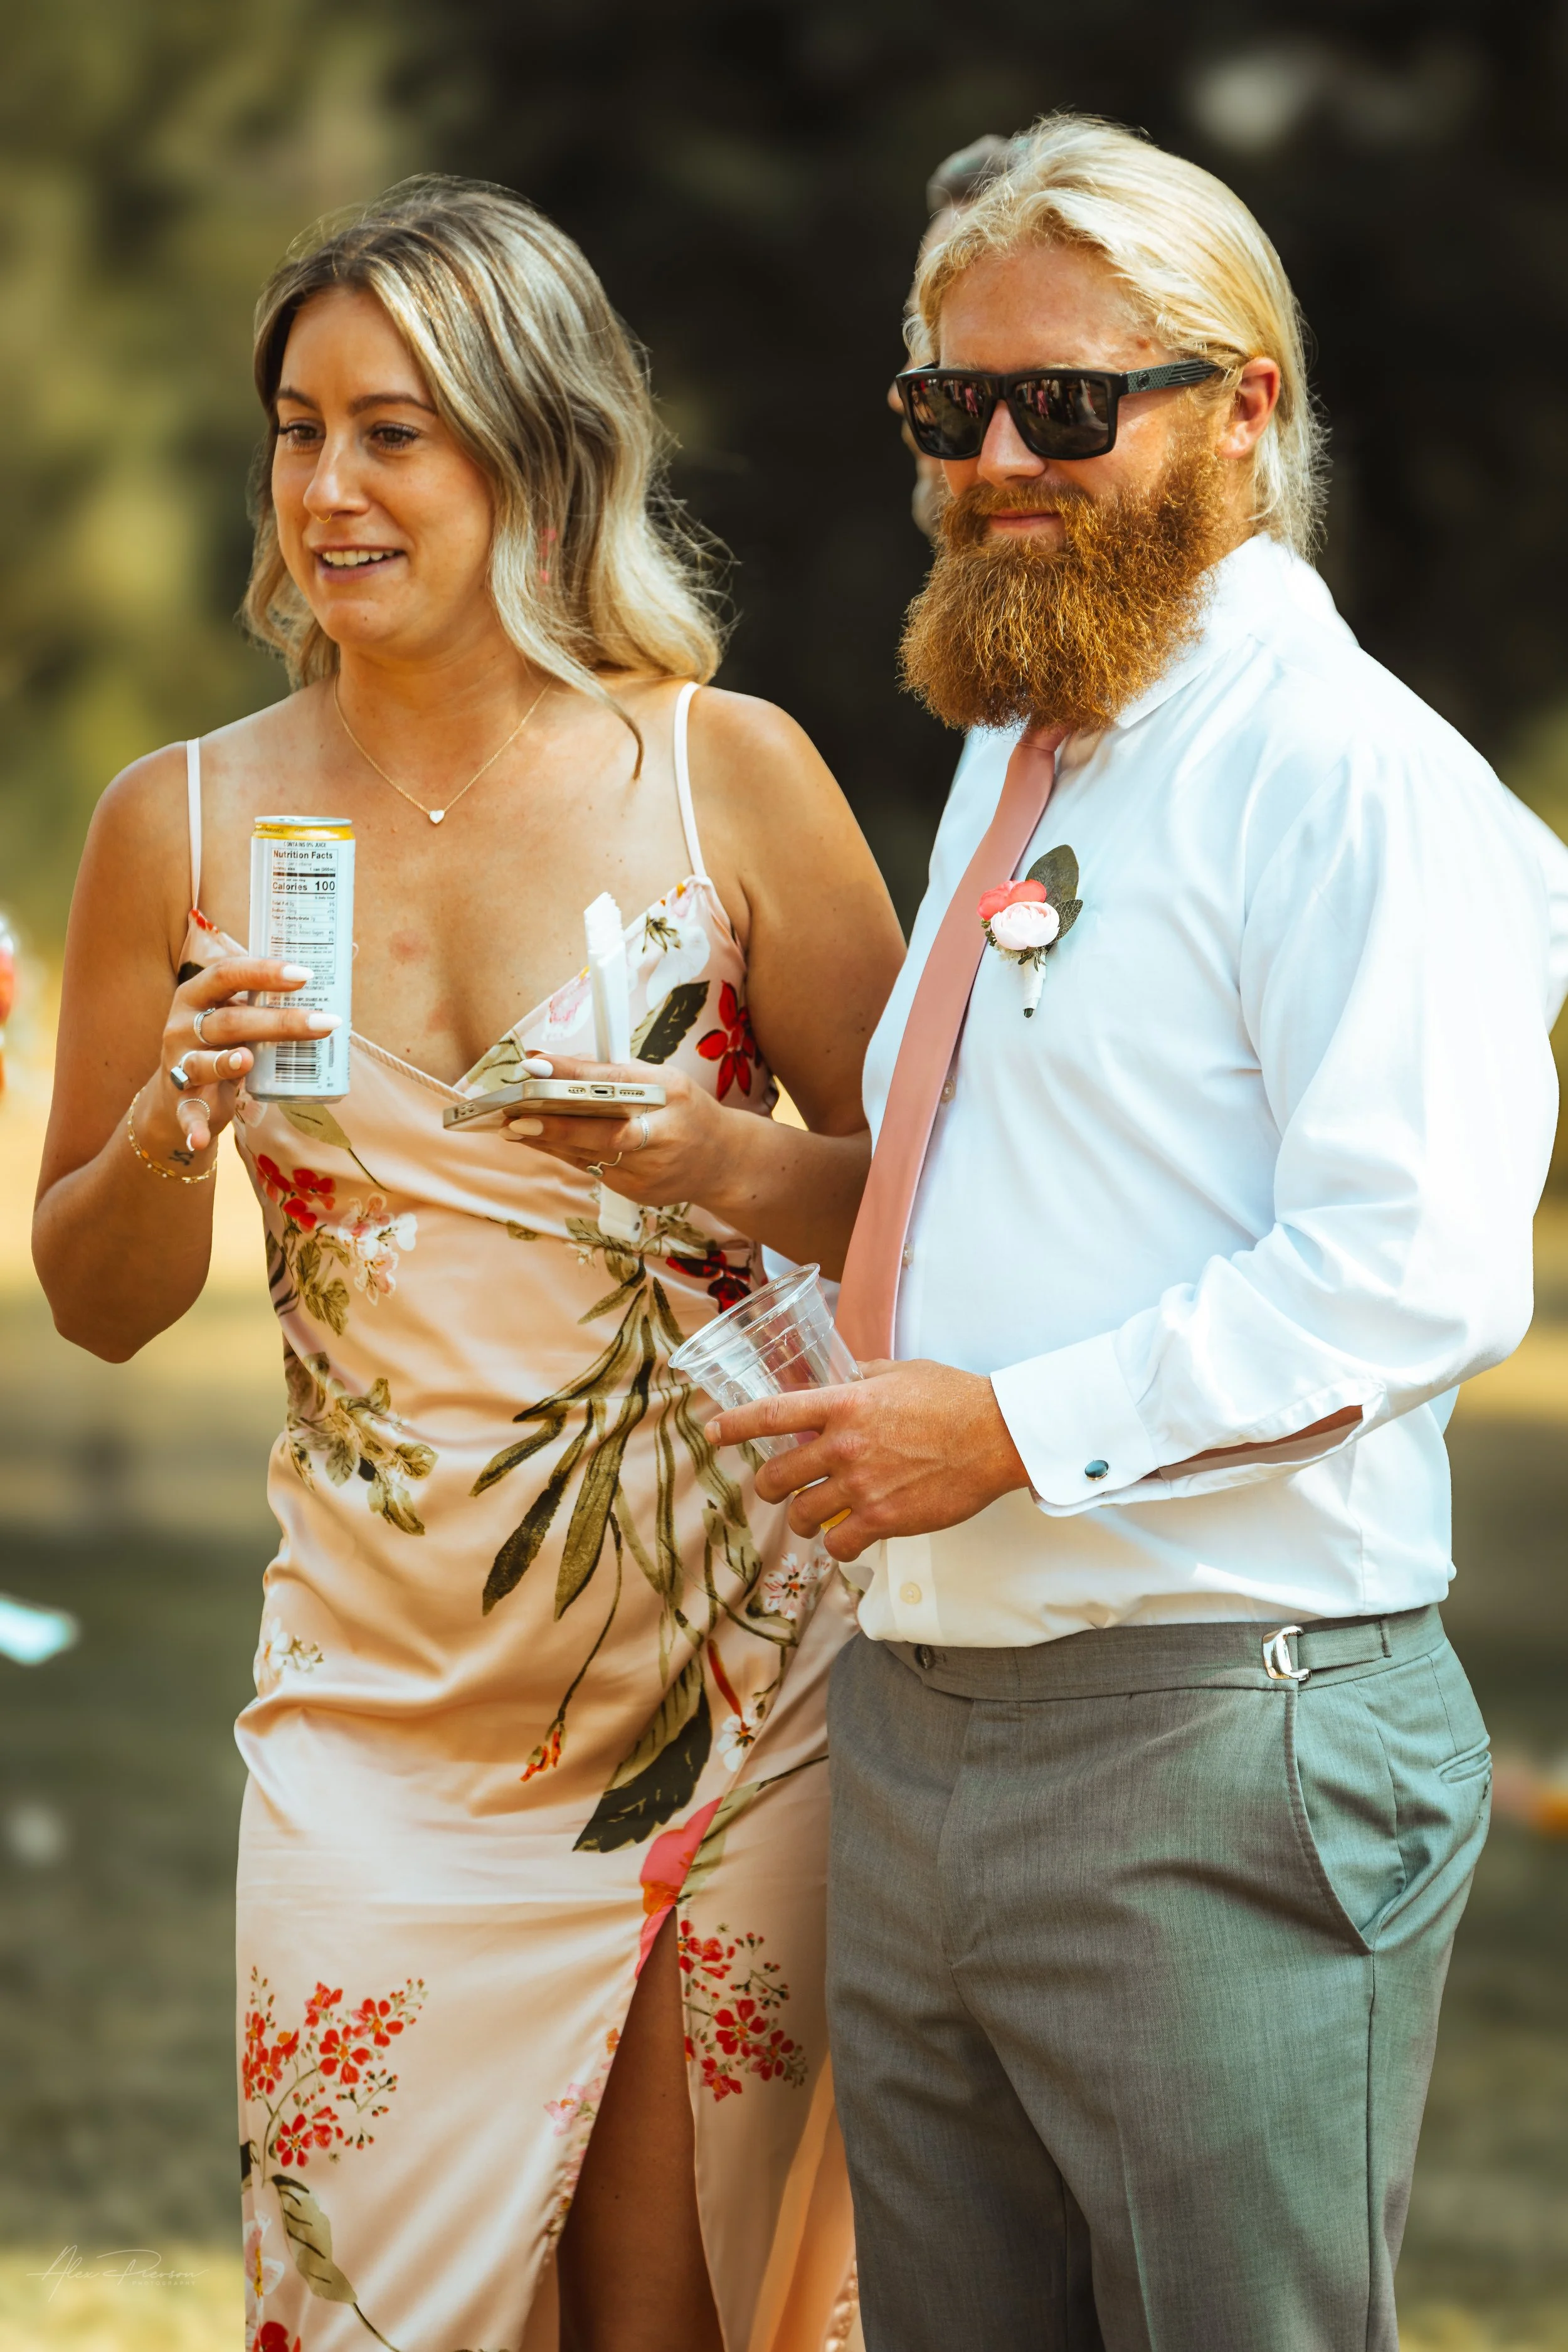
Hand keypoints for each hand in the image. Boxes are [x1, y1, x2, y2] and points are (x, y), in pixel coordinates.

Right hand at [135, 957, 331, 1162]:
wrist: (181, 1091)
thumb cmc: (226, 1041)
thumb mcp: (243, 1014)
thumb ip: (279, 994)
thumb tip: (349, 951)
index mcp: (199, 994)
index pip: (227, 972)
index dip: (264, 972)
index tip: (305, 975)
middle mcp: (184, 1025)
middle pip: (231, 1020)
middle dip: (279, 1022)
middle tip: (325, 1023)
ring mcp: (179, 1063)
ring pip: (205, 1061)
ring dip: (226, 1062)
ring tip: (248, 1060)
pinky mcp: (180, 1099)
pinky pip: (187, 1112)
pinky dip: (193, 1125)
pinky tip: (203, 1138)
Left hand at [502, 1053, 729, 1207]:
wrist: (724, 1163)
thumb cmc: (685, 1111)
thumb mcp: (661, 1080)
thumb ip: (612, 1072)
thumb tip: (552, 1063)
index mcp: (673, 1095)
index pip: (616, 1083)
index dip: (574, 1075)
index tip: (536, 1066)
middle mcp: (665, 1135)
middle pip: (605, 1131)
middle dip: (557, 1124)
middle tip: (516, 1115)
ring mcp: (652, 1170)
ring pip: (591, 1155)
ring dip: (547, 1141)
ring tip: (511, 1126)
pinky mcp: (639, 1192)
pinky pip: (592, 1170)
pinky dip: (563, 1154)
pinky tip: (536, 1142)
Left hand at [705, 1358, 1031, 1561]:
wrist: (996, 1436)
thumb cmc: (954, 1398)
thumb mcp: (901, 1372)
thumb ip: (862, 1376)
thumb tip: (842, 1374)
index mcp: (844, 1403)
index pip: (772, 1414)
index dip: (736, 1424)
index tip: (715, 1431)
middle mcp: (844, 1446)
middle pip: (775, 1477)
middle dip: (768, 1486)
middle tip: (775, 1488)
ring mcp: (861, 1486)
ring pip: (802, 1515)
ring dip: (803, 1517)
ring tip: (814, 1515)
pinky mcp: (883, 1520)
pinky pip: (838, 1546)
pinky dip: (838, 1546)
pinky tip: (847, 1539)